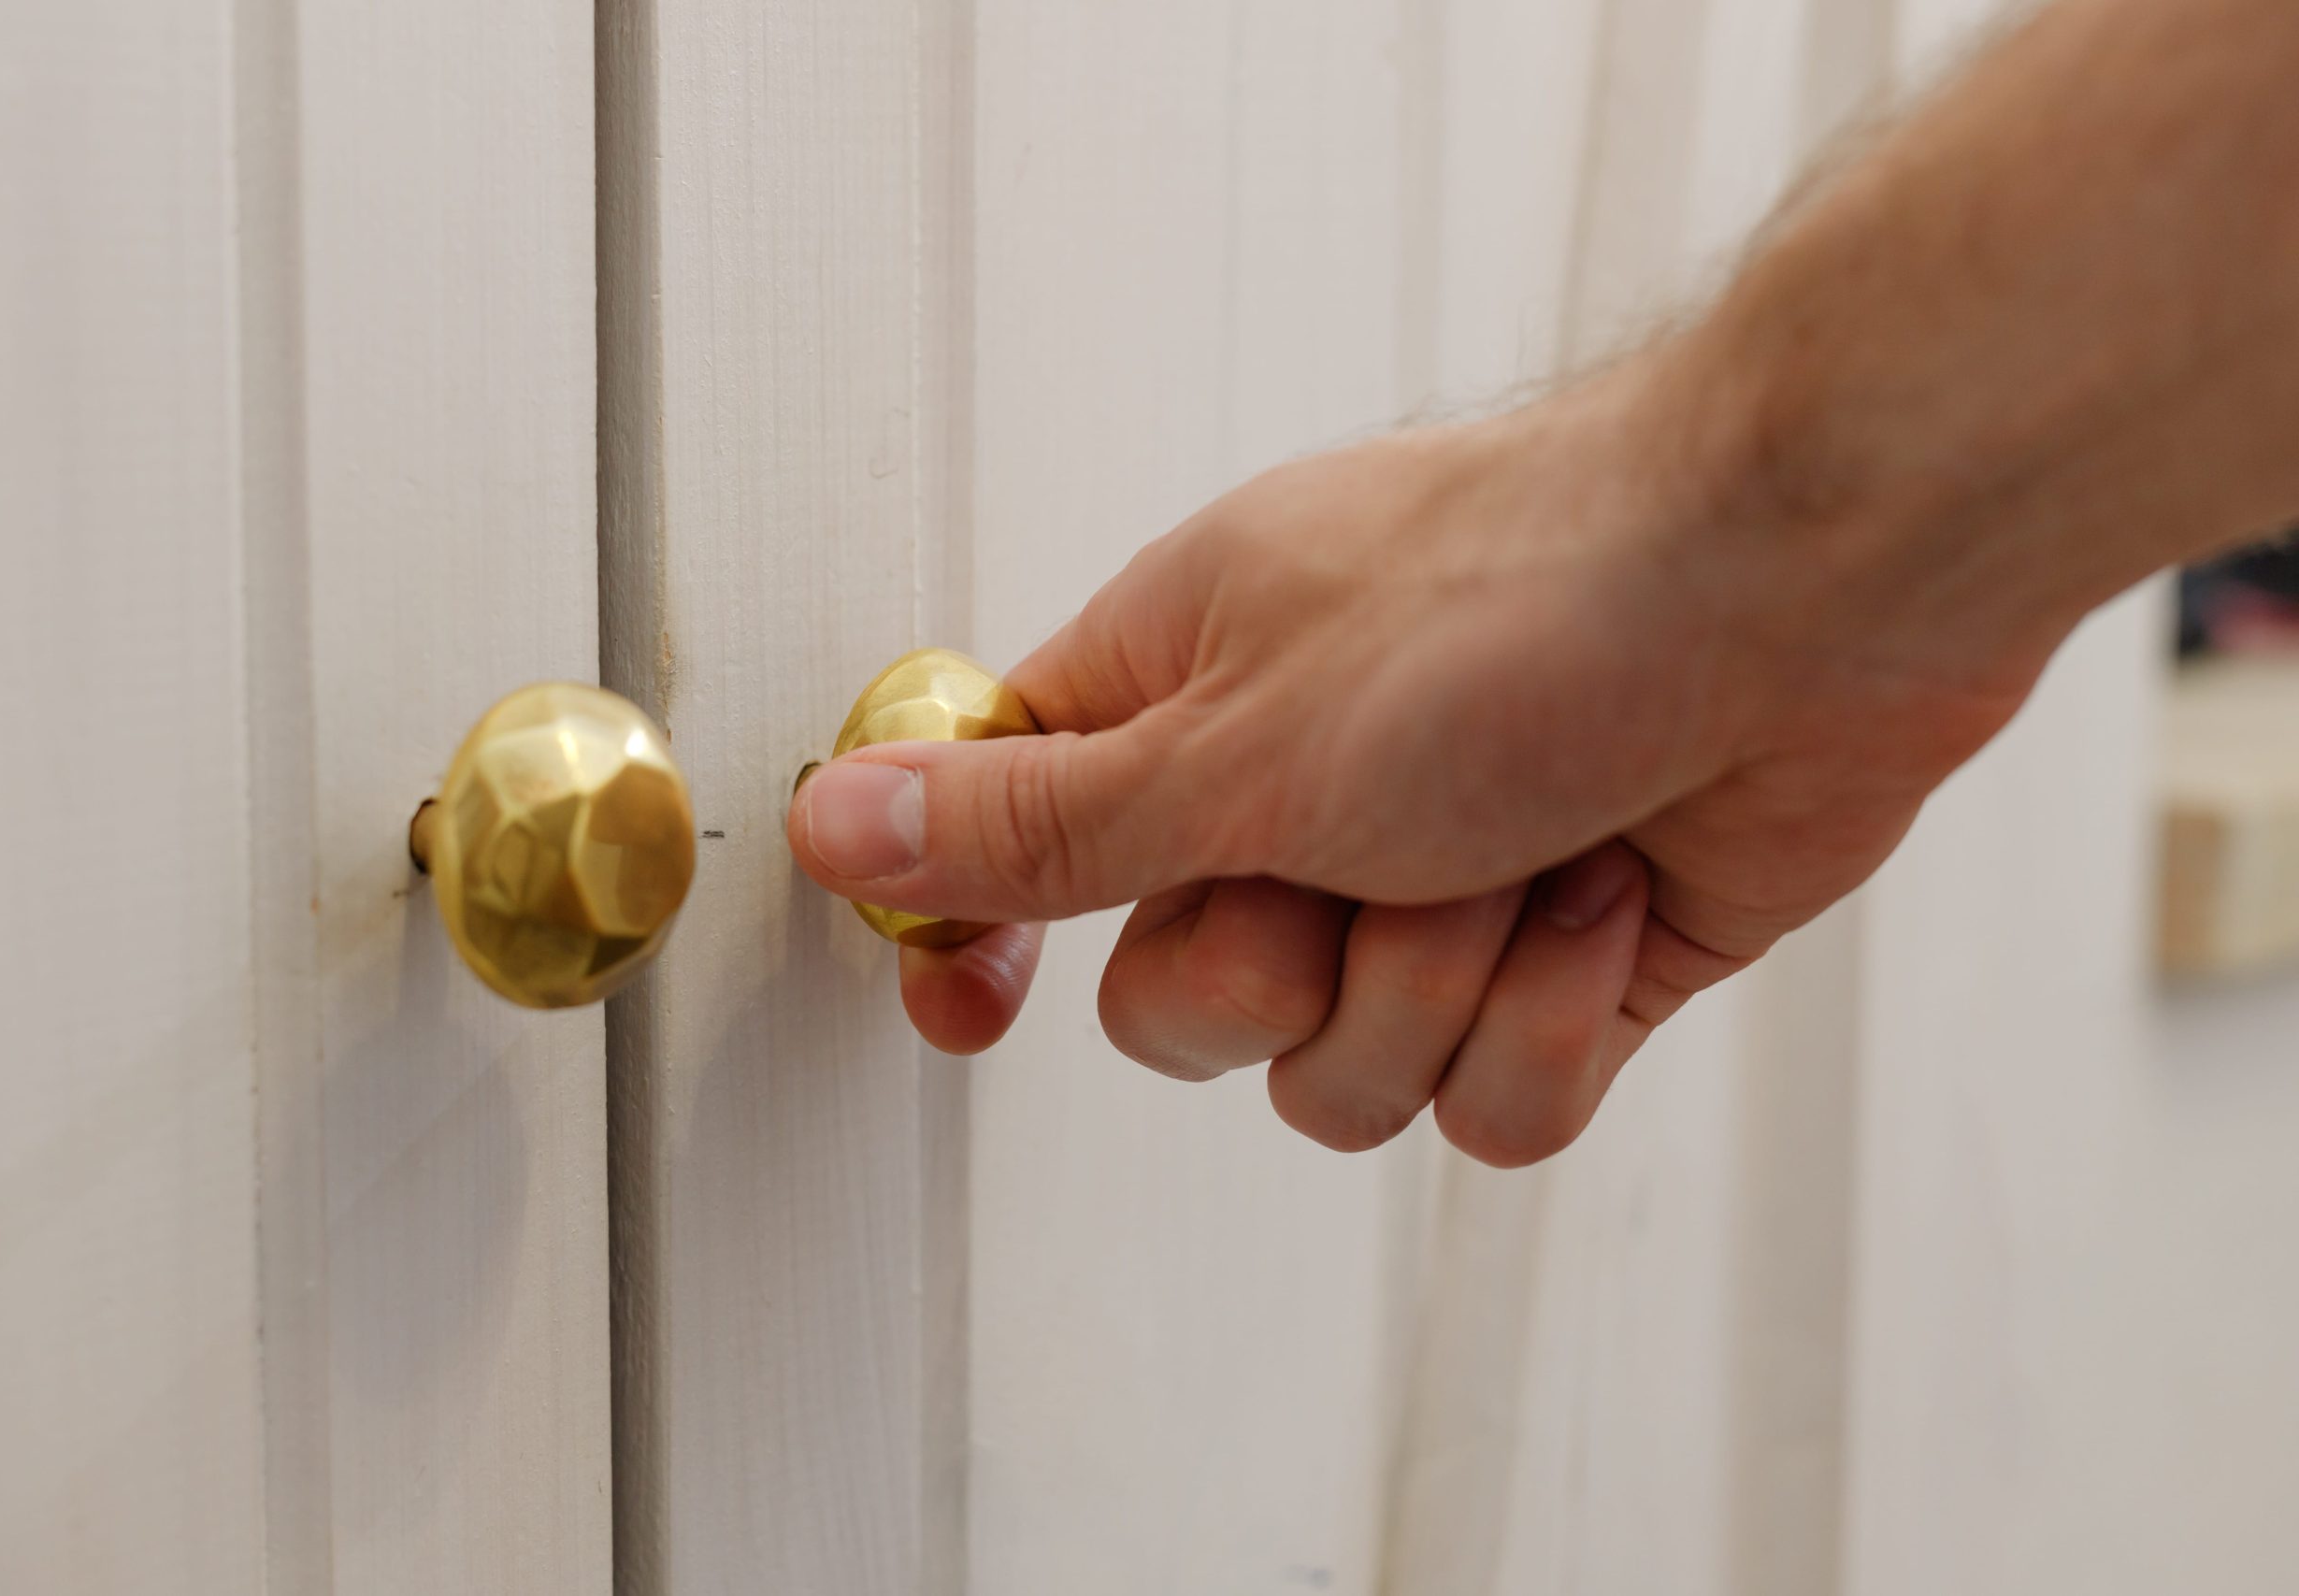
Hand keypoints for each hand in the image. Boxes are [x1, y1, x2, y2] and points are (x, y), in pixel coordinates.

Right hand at [785, 359, 2050, 1164]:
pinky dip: (1549, 1024)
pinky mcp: (1563, 969)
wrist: (1816, 588)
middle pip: (1181, 1012)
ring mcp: (1434, 887)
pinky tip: (1608, 899)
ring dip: (1434, 991)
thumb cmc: (1532, 598)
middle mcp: (1297, 800)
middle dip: (1275, 977)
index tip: (969, 1010)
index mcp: (1181, 701)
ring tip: (1517, 853)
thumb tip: (838, 822)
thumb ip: (1032, 823)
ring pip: (1344, 1080)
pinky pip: (1492, 1107)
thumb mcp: (1234, 739)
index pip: (1011, 843)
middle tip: (1347, 861)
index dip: (975, 936)